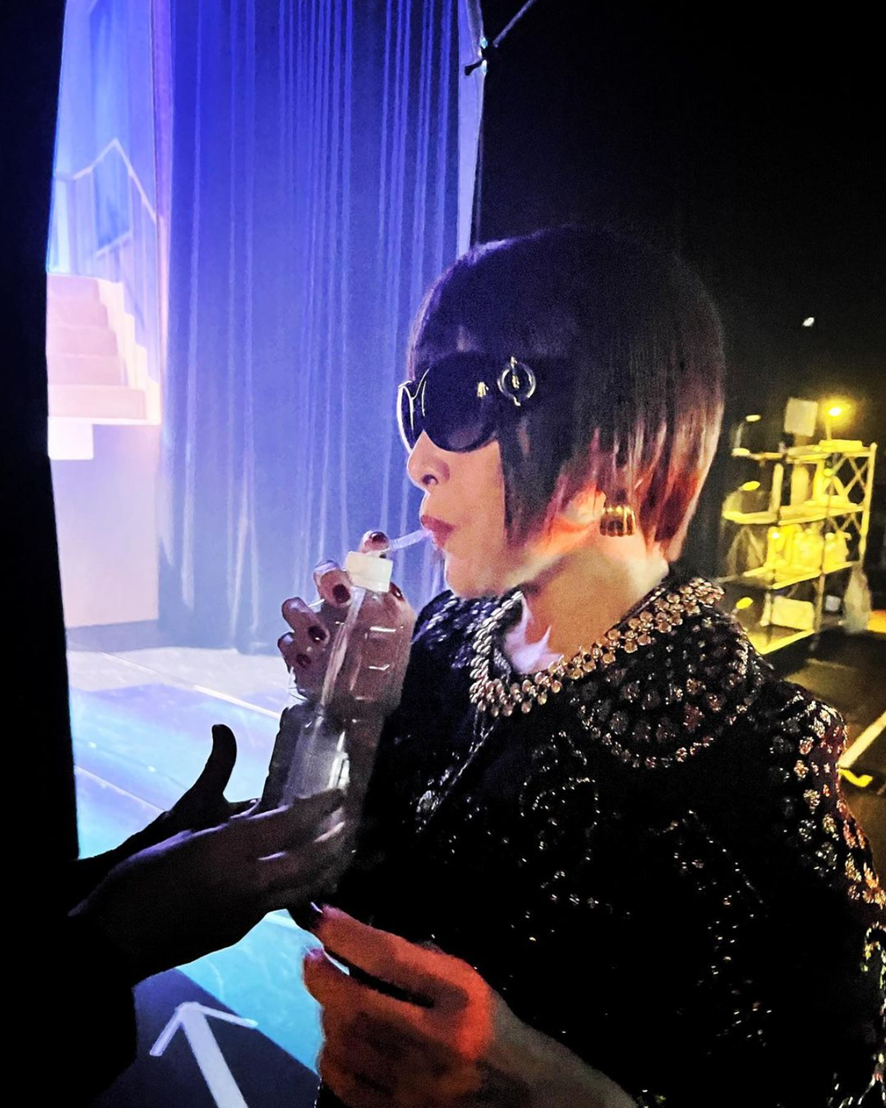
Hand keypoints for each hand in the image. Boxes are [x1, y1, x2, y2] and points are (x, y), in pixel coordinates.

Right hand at [74, 790, 347, 984]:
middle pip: (307, 860)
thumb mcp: (180, 832)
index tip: (339, 792)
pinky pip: (277, 904)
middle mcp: (245, 883)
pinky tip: (301, 875)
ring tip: (341, 849)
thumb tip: (257, 807)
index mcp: (227, 851)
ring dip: (324, 867)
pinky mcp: (238, 933)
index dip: (318, 807)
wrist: (115, 941)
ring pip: (300, 888)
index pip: (287, 825)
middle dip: (334, 840)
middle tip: (351, 822)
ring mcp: (245, 914)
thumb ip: (225, 821)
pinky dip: (297, 885)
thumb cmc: (139, 875)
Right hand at [277, 530, 413, 700]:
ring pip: (294, 607)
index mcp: (365, 593)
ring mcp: (314, 627)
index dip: (370, 547)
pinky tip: (308, 659)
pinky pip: (286, 643)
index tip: (377, 542)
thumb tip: (387, 588)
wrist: (373, 702)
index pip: (366, 563)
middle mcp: (336, 604)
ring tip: (321, 637)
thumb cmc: (390, 660)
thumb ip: (395, 607)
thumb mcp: (401, 632)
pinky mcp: (300, 655)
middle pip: (323, 575)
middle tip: (340, 594)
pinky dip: (293, 649)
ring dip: (303, 617)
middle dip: (328, 577)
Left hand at [303, 908, 632, 1107]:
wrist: (525, 1094)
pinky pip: (346, 1084)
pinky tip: (336, 1039)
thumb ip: (422, 962)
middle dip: (323, 978)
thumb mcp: (470, 980)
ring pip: (347, 1045)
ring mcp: (417, 1087)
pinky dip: (331, 1056)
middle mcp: (438, 1042)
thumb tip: (359, 943)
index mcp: (461, 999)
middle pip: (358, 1005)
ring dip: (328, 1015)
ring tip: (330, 998)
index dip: (349, 937)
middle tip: (311, 959)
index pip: (391, 960)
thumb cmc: (494, 1026)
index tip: (322, 920)